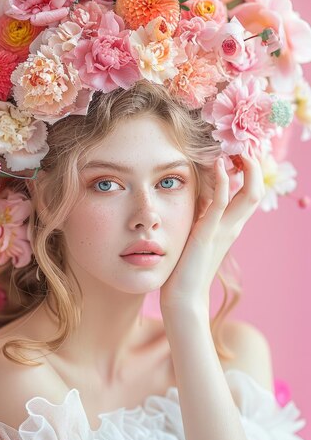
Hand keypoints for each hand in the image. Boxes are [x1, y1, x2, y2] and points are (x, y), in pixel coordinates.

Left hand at [159, 152, 264, 313]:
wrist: (183, 295)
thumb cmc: (185, 264)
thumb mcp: (196, 231)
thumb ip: (201, 212)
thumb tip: (198, 192)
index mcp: (230, 225)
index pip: (249, 192)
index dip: (249, 170)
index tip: (238, 151)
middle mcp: (233, 225)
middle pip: (256, 189)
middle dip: (254, 165)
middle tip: (242, 145)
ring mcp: (224, 229)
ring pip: (249, 194)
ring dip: (247, 169)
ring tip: (237, 149)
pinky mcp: (209, 232)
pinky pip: (223, 203)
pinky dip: (225, 181)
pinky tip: (219, 164)